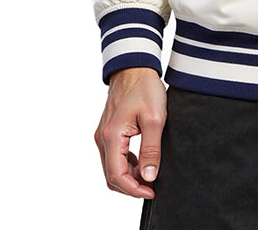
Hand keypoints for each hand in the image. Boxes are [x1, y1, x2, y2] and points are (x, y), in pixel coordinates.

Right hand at [94, 67, 166, 198]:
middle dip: (131, 186)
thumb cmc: (144, 87)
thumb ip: (151, 149)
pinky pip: (113, 156)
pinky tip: (142, 161)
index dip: (134, 189)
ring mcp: (103, 134)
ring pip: (112, 167)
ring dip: (129, 176)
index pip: (116, 176)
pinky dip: (126, 164)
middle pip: (111, 175)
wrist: (134, 66)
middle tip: (152, 186)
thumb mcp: (155, 118)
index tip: (152, 191)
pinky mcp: (108, 130)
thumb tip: (148, 177)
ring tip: (150, 173)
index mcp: (111, 136)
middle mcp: (102, 138)